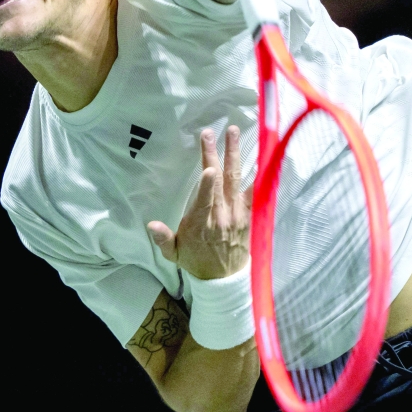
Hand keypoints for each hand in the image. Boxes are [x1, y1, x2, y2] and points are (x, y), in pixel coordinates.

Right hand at [148, 126, 251, 279]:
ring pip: (236, 180)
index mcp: (201, 225)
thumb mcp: (174, 254)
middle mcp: (221, 217)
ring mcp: (237, 214)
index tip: (210, 168)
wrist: (224, 280)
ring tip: (234, 132)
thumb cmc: (196, 261)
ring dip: (235, 154)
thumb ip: (163, 239)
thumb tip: (151, 225)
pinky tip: (260, 156)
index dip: (207, 185)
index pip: (205, 202)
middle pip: (220, 182)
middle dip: (216, 155)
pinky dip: (257, 175)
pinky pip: (254, 192)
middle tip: (211, 133)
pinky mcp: (249, 215)